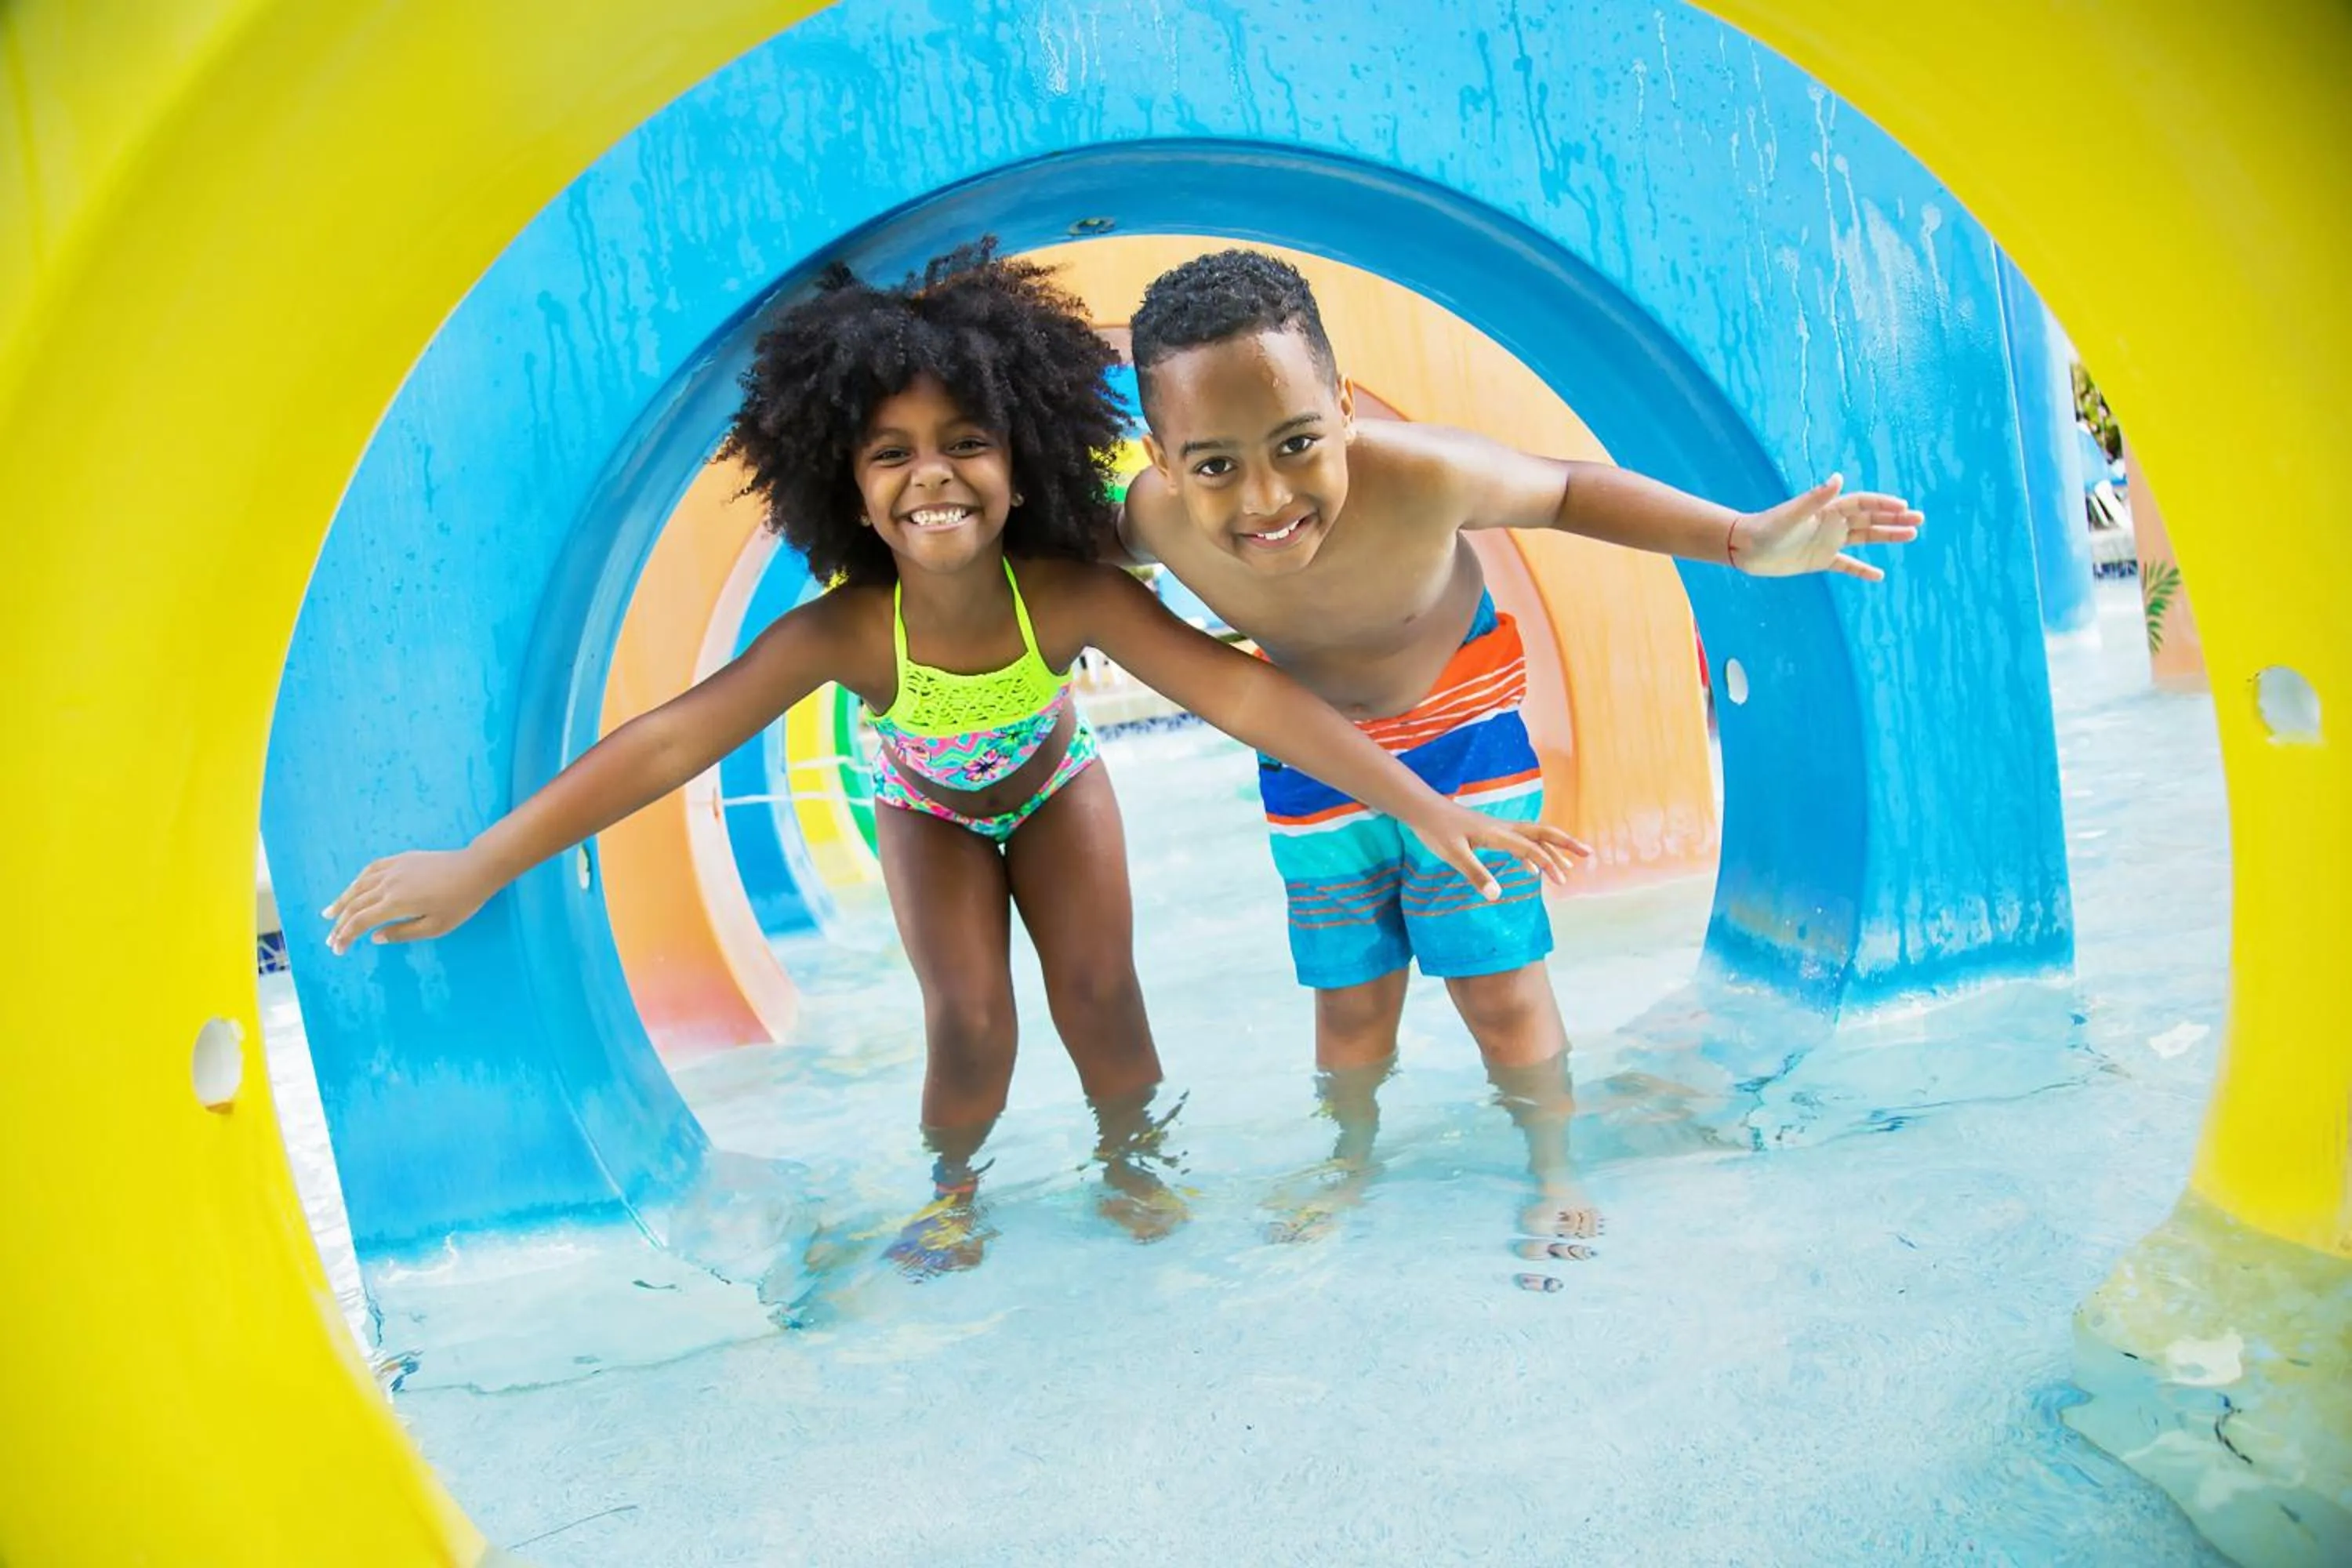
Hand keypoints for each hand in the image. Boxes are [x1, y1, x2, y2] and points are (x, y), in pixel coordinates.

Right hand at [322, 847, 499, 953]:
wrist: (476, 868)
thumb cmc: (460, 902)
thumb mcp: (435, 926)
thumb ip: (402, 933)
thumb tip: (375, 938)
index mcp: (396, 903)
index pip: (360, 922)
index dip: (345, 937)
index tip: (337, 950)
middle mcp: (388, 884)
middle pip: (355, 905)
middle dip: (339, 924)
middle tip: (330, 940)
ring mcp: (393, 868)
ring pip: (358, 886)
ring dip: (341, 901)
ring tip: (328, 914)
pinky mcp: (401, 859)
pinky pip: (371, 870)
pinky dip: (357, 882)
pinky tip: (353, 889)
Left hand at [1406, 805, 1591, 899]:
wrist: (1423, 809)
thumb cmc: (1436, 831)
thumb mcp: (1453, 855)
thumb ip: (1475, 874)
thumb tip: (1496, 895)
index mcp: (1497, 834)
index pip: (1530, 848)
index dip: (1548, 864)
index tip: (1561, 881)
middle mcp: (1503, 828)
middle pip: (1543, 832)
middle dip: (1566, 844)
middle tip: (1588, 854)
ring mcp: (1498, 828)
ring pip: (1533, 836)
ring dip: (1552, 849)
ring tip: (1568, 867)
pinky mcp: (1490, 831)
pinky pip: (1520, 841)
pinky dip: (1531, 853)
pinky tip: (1531, 871)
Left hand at [1731, 474, 1922, 580]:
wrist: (1745, 548)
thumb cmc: (1767, 528)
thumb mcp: (1793, 514)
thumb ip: (1816, 498)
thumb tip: (1839, 478)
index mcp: (1827, 510)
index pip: (1862, 504)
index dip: (1883, 504)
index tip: (1904, 507)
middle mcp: (1831, 523)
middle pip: (1869, 519)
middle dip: (1894, 519)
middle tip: (1919, 520)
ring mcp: (1827, 542)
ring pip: (1864, 538)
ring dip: (1887, 537)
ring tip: (1912, 535)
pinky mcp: (1820, 560)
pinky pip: (1847, 565)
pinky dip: (1862, 570)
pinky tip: (1880, 575)